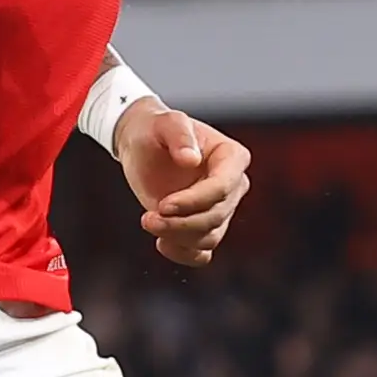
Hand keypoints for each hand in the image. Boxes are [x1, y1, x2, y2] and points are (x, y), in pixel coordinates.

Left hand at [117, 99, 249, 267]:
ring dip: (177, 237)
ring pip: (209, 237)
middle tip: (147, 217)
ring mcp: (220, 208)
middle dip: (180, 223)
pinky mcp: (204, 226)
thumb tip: (191, 158)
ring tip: (148, 221)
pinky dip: (183, 254)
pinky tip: (161, 242)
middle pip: (215, 216)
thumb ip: (179, 135)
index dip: (194, 201)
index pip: (221, 188)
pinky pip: (202, 253)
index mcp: (232, 157)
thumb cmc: (156, 130)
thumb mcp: (165, 122)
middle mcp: (233, 185)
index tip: (163, 204)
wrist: (143, 145)